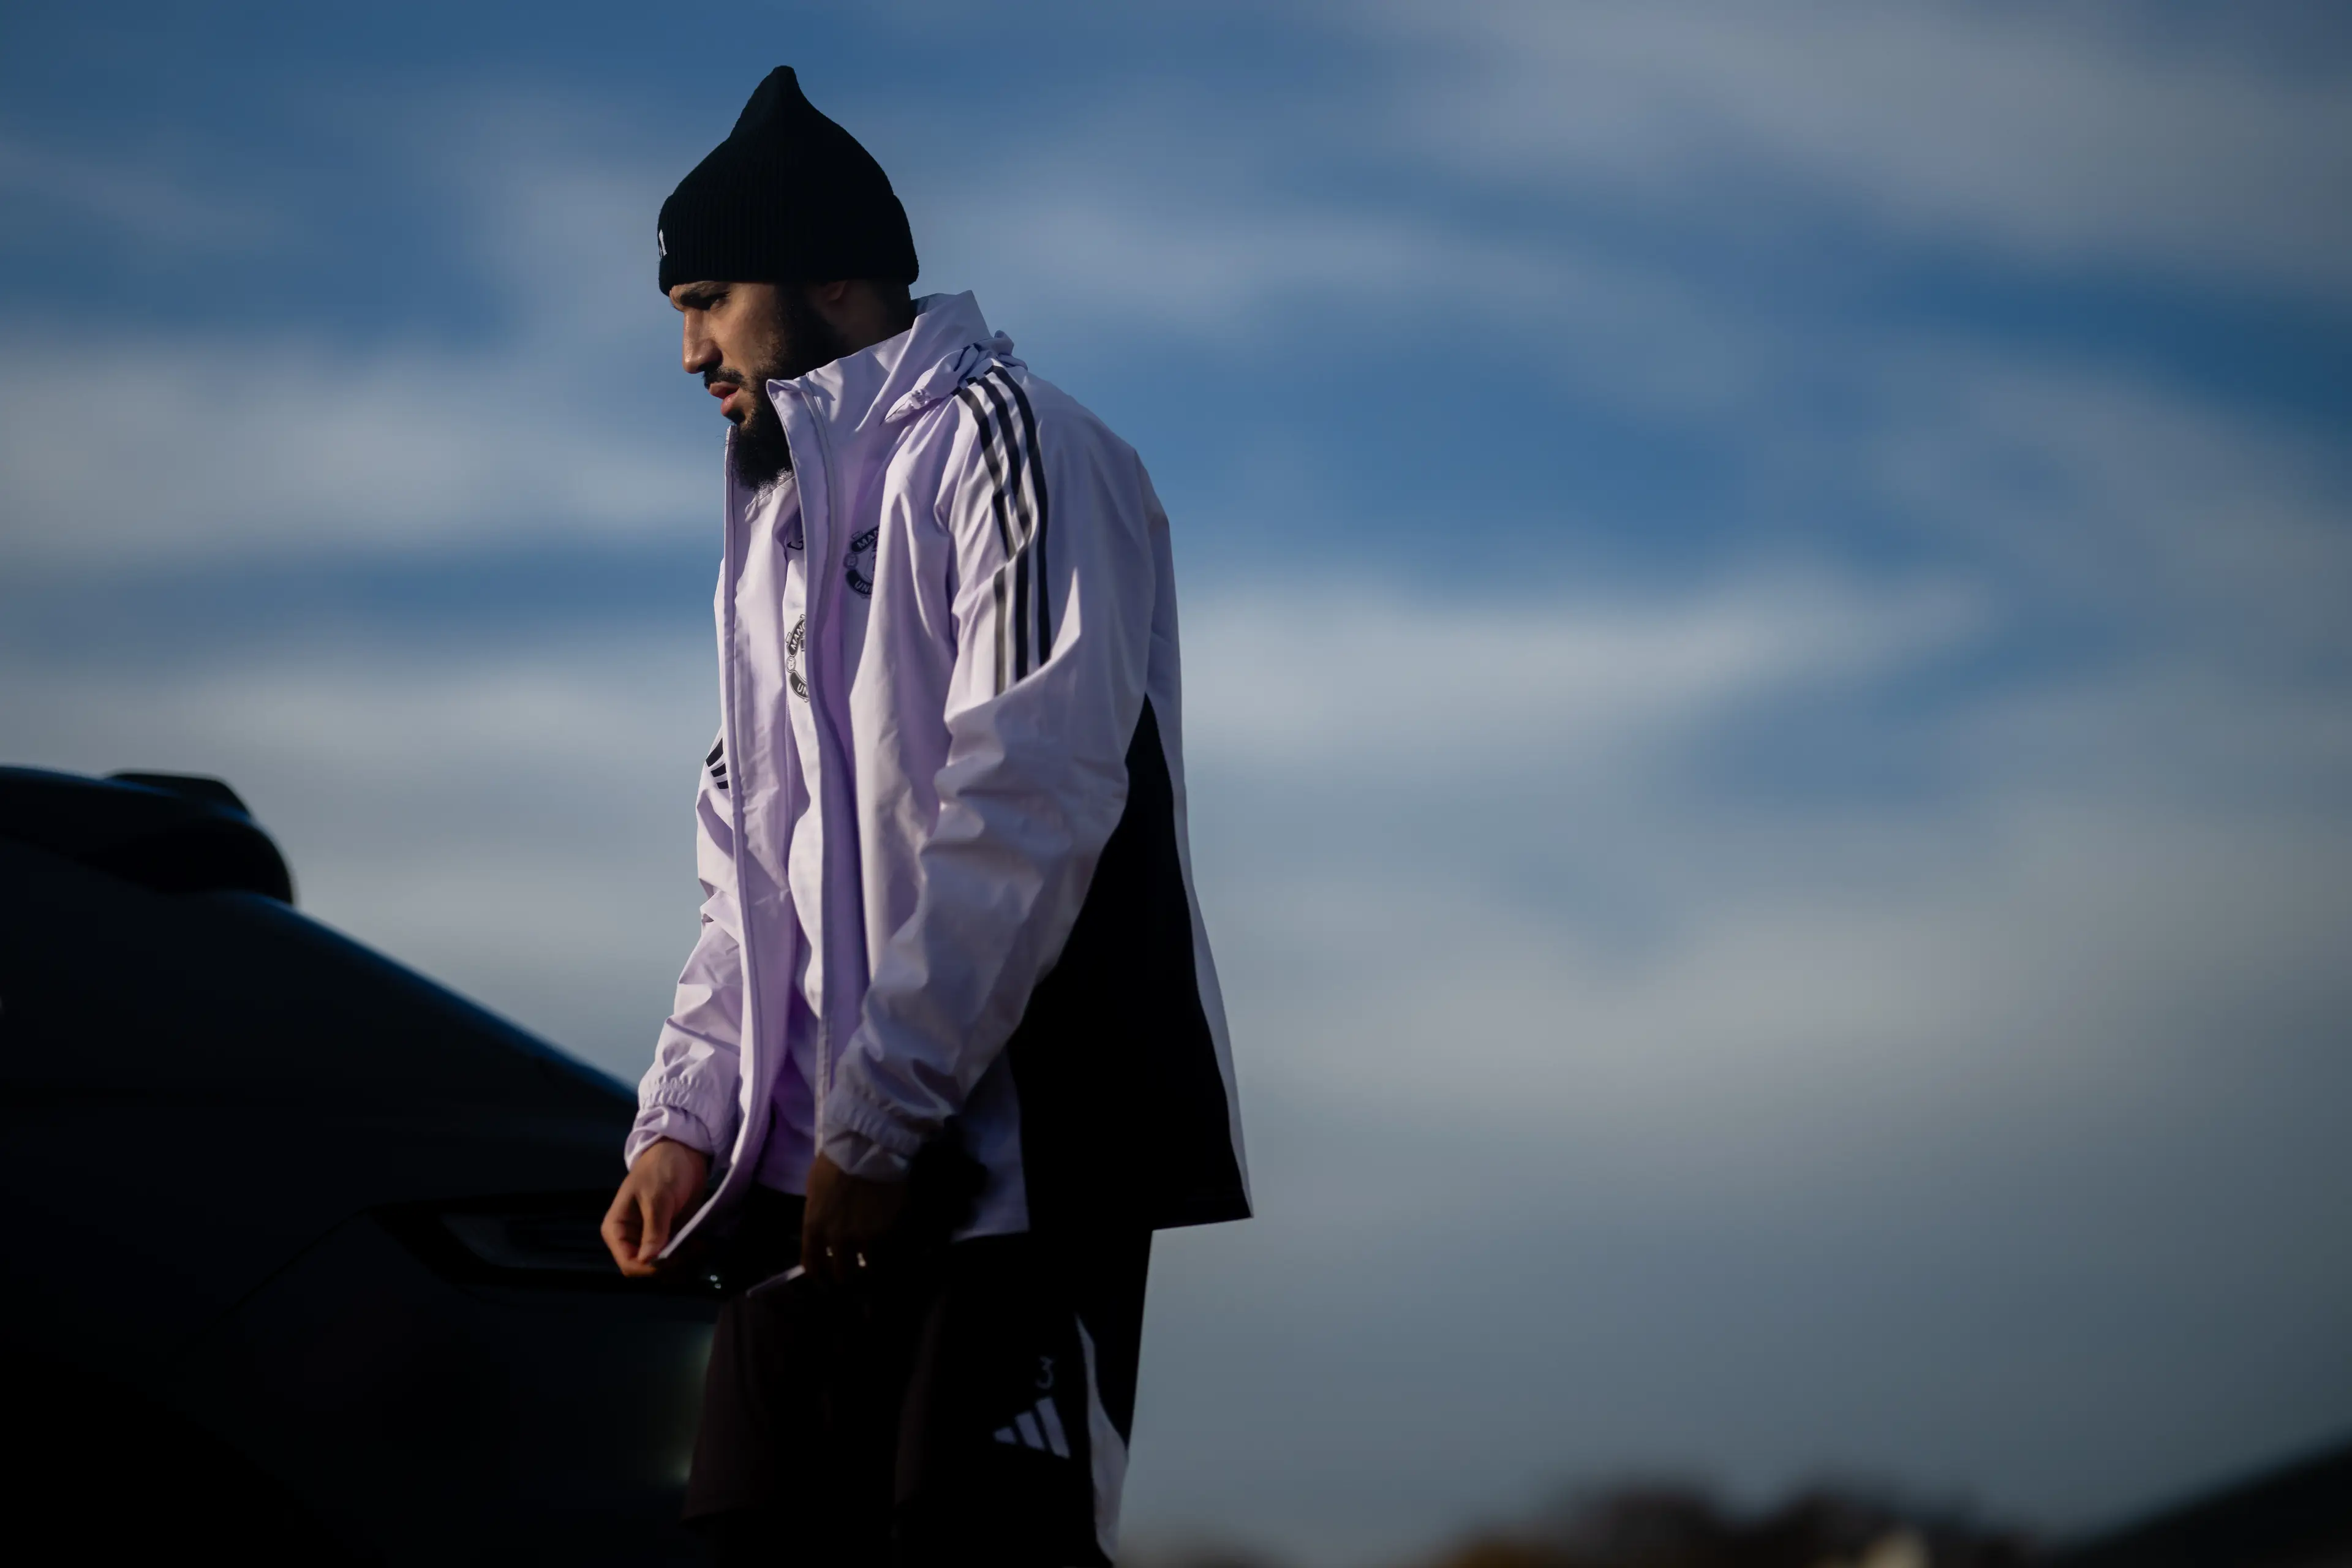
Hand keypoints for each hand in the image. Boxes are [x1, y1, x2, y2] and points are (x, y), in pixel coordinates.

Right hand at [601, 1138, 708, 1276]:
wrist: (682, 1151)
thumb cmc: (661, 1169)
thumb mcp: (657, 1196)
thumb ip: (654, 1228)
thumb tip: (648, 1260)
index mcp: (617, 1230)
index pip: (628, 1263)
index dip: (650, 1268)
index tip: (673, 1260)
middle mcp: (632, 1239)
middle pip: (648, 1268)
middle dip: (671, 1266)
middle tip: (695, 1251)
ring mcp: (653, 1239)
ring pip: (666, 1266)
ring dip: (685, 1263)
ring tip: (702, 1248)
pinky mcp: (671, 1236)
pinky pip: (679, 1256)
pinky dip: (691, 1256)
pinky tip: (704, 1245)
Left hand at [800, 1152, 910, 1283]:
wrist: (870, 1145)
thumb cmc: (837, 1158)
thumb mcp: (815, 1187)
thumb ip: (818, 1213)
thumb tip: (824, 1227)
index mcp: (814, 1226)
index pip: (812, 1265)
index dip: (820, 1275)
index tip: (826, 1278)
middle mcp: (837, 1238)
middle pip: (843, 1275)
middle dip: (848, 1276)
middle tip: (856, 1271)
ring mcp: (865, 1237)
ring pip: (870, 1268)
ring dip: (873, 1266)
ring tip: (879, 1261)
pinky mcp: (889, 1231)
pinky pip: (891, 1253)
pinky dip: (893, 1253)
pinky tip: (894, 1247)